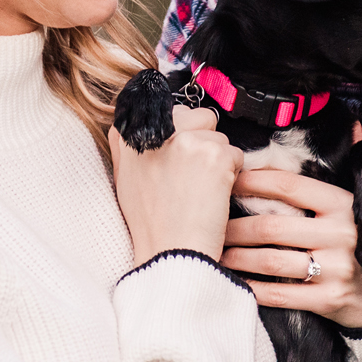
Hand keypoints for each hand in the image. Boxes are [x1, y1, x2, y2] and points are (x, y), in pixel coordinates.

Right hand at [109, 105, 242, 264]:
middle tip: (191, 176)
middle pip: (197, 116)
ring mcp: (186, 141)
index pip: (166, 109)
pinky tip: (212, 195)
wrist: (170, 253)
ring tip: (199, 190)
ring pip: (219, 137)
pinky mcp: (214, 155)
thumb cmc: (151, 225)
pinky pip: (235, 155)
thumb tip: (137, 124)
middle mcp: (157, 132)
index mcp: (131, 136)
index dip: (180, 132)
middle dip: (202, 140)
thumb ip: (129, 147)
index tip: (178, 154)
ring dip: (217, 160)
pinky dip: (232, 175)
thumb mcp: (125, 180)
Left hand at [221, 167, 361, 329]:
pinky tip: (234, 281)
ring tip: (217, 252)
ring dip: (237, 257)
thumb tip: (357, 127)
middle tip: (212, 224)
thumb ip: (357, 169)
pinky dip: (252, 288)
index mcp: (345, 205)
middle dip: (236, 226)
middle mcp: (341, 235)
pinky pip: (279, 294)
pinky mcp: (328, 300)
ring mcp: (335, 270)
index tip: (230, 179)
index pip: (290, 186)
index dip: (255, 181)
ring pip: (271, 260)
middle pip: (272, 226)